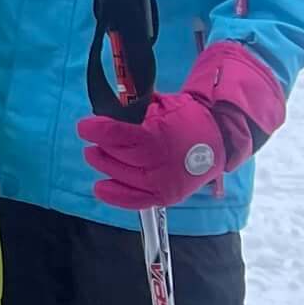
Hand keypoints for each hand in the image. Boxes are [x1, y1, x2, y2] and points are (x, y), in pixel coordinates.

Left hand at [76, 41, 283, 209]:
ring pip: (124, 176)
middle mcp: (162, 160)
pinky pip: (136, 200)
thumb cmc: (185, 117)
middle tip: (94, 142)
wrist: (219, 138)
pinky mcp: (168, 196)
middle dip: (102, 148)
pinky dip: (116, 196)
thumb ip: (134, 108)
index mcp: (160, 133)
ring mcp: (165, 181)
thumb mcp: (161, 104)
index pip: (120, 134)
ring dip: (105, 166)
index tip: (83, 127)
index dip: (98, 130)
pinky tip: (101, 188)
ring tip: (96, 156)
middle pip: (119, 156)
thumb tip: (107, 109)